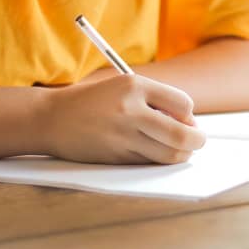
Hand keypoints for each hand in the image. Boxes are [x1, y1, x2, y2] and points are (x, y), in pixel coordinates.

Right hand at [39, 75, 205, 164]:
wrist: (51, 118)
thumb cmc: (93, 102)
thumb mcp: (123, 87)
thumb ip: (155, 100)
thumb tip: (190, 124)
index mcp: (134, 85)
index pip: (183, 104)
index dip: (189, 115)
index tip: (185, 120)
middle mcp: (130, 110)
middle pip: (182, 134)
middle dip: (196, 141)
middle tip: (197, 141)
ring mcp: (123, 136)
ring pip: (169, 154)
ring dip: (181, 154)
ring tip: (178, 149)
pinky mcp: (115, 157)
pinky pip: (149, 163)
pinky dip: (158, 160)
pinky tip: (152, 153)